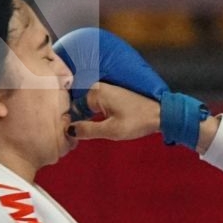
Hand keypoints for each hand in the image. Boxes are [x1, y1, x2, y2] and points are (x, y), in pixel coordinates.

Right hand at [54, 27, 208, 147]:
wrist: (161, 114)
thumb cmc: (138, 121)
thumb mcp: (112, 130)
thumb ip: (88, 130)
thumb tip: (68, 131)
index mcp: (95, 92)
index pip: (70, 106)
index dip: (66, 121)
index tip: (61, 134)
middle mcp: (97, 87)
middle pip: (75, 104)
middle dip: (72, 118)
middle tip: (67, 135)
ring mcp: (104, 90)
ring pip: (83, 105)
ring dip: (80, 117)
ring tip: (75, 132)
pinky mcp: (110, 95)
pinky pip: (92, 104)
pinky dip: (88, 114)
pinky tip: (87, 125)